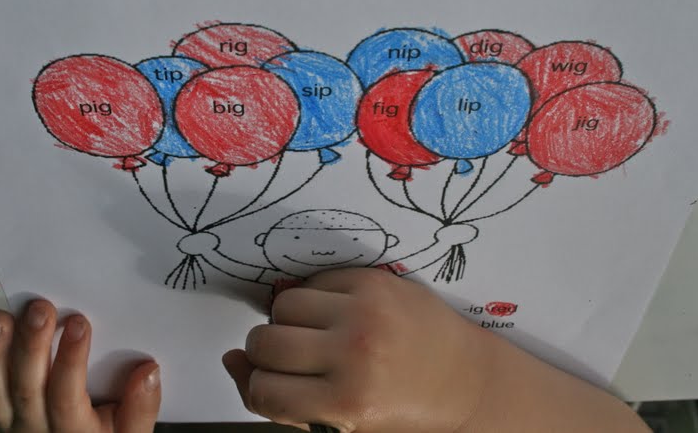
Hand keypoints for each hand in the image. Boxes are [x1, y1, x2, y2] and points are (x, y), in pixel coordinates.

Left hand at [0, 299, 160, 431]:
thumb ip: (142, 408)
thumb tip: (149, 371)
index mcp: (74, 432)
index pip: (67, 396)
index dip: (71, 360)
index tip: (78, 323)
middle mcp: (33, 430)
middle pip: (27, 388)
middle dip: (32, 347)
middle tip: (39, 309)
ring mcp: (5, 425)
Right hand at [222, 268, 491, 432]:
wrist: (464, 378)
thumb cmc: (402, 409)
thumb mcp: (343, 425)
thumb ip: (283, 403)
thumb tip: (233, 360)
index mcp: (347, 403)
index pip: (263, 391)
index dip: (261, 388)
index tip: (274, 385)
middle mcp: (354, 354)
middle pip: (264, 342)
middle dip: (267, 352)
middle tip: (292, 358)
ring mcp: (365, 311)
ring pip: (283, 303)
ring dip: (288, 319)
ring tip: (315, 332)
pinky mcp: (374, 280)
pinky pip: (314, 279)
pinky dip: (315, 296)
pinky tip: (336, 313)